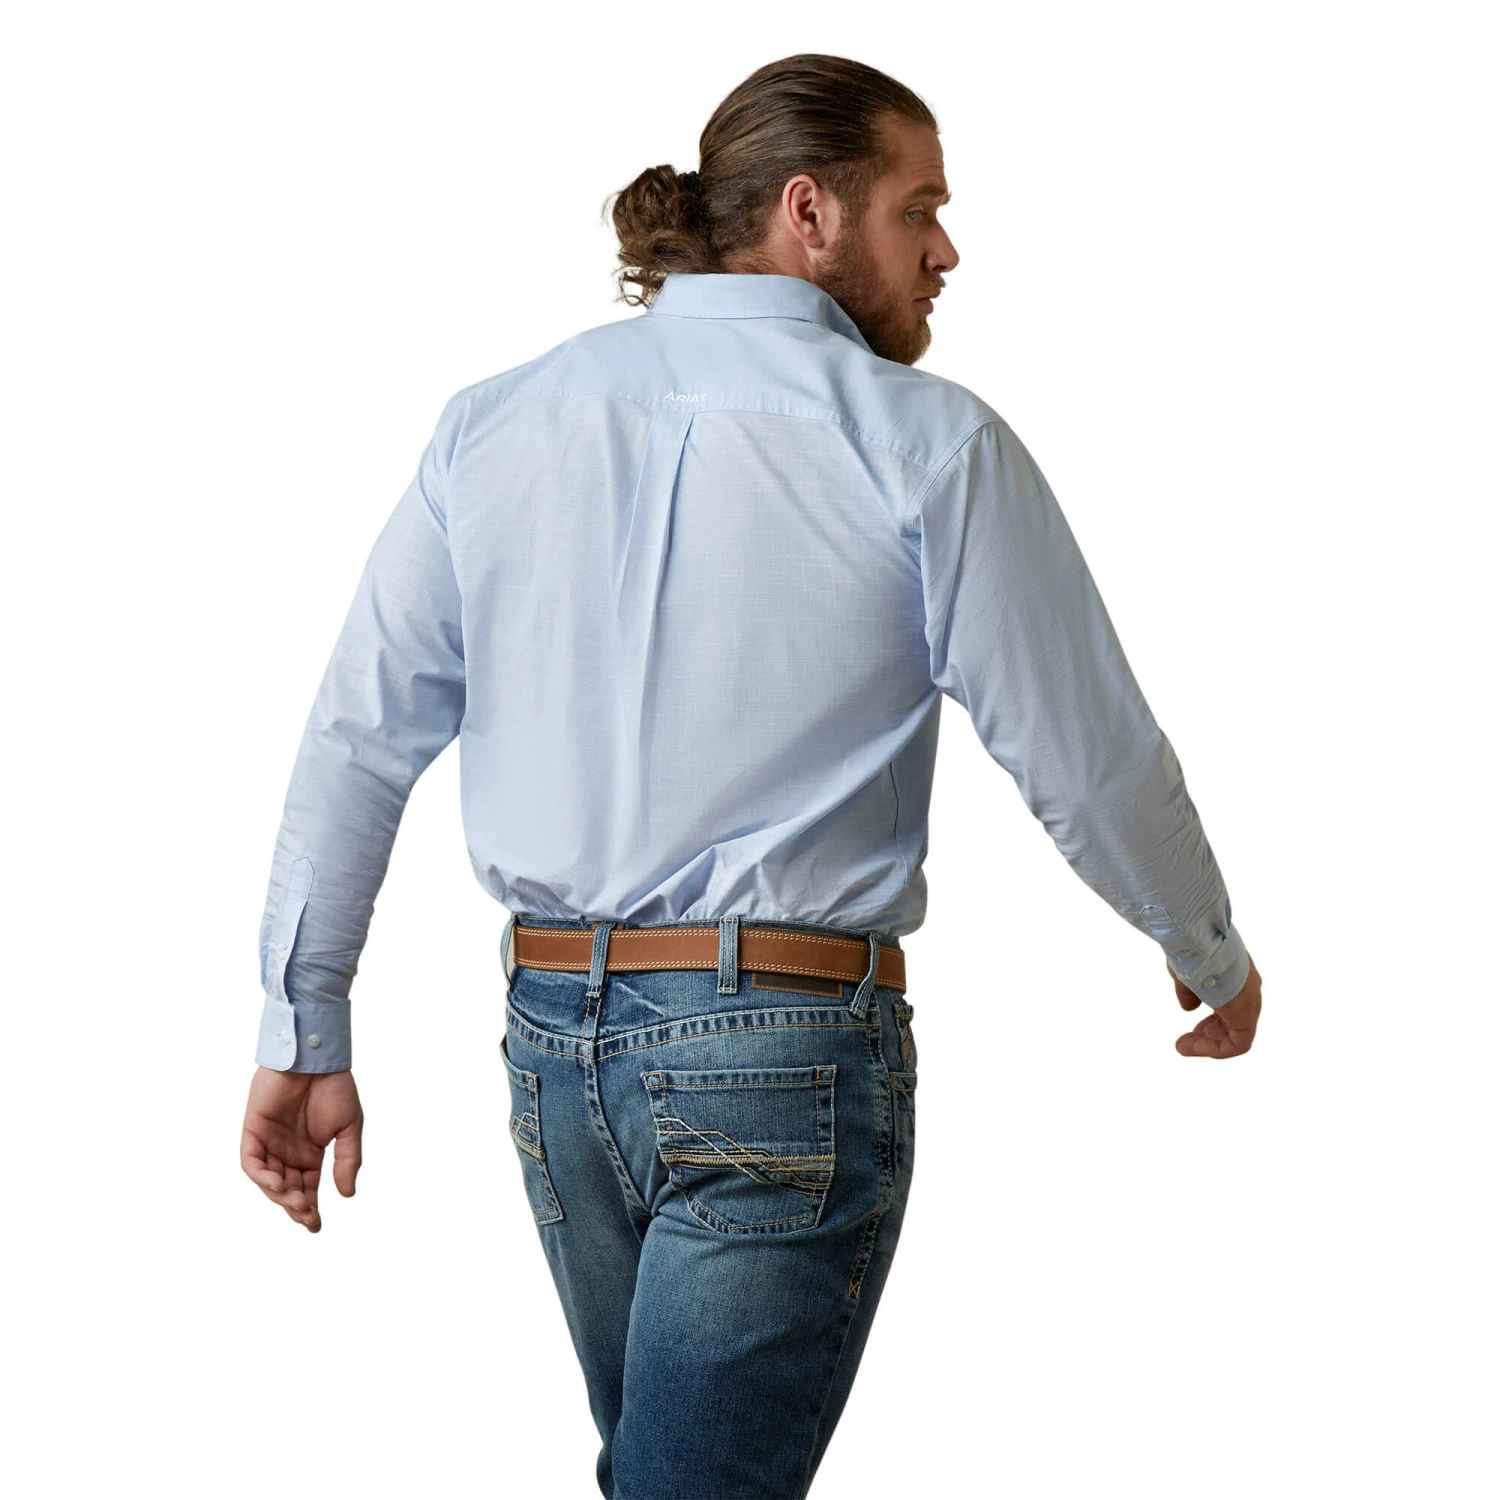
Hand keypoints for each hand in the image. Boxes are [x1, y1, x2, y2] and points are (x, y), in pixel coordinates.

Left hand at [240, 1066, 362, 1231]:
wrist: (317, 1057)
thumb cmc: (335, 1087)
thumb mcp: (350, 1127)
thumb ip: (347, 1160)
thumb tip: (346, 1195)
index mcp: (310, 1153)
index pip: (306, 1189)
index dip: (309, 1209)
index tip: (316, 1226)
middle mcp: (288, 1152)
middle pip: (286, 1189)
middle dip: (295, 1207)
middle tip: (308, 1217)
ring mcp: (270, 1142)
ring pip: (268, 1180)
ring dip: (279, 1195)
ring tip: (297, 1202)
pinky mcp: (254, 1130)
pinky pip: (252, 1162)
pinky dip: (261, 1175)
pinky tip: (277, 1183)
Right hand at [1169, 952, 1261, 1058]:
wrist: (1197, 940)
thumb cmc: (1191, 950)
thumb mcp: (1188, 971)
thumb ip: (1190, 992)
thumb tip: (1189, 1008)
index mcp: (1238, 974)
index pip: (1230, 1003)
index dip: (1210, 1018)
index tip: (1190, 1024)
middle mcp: (1248, 989)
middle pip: (1233, 1021)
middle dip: (1209, 1033)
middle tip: (1186, 1041)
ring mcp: (1249, 1003)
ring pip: (1235, 1034)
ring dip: (1209, 1044)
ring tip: (1183, 1048)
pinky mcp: (1245, 1017)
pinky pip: (1237, 1044)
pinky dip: (1215, 1050)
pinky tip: (1192, 1048)